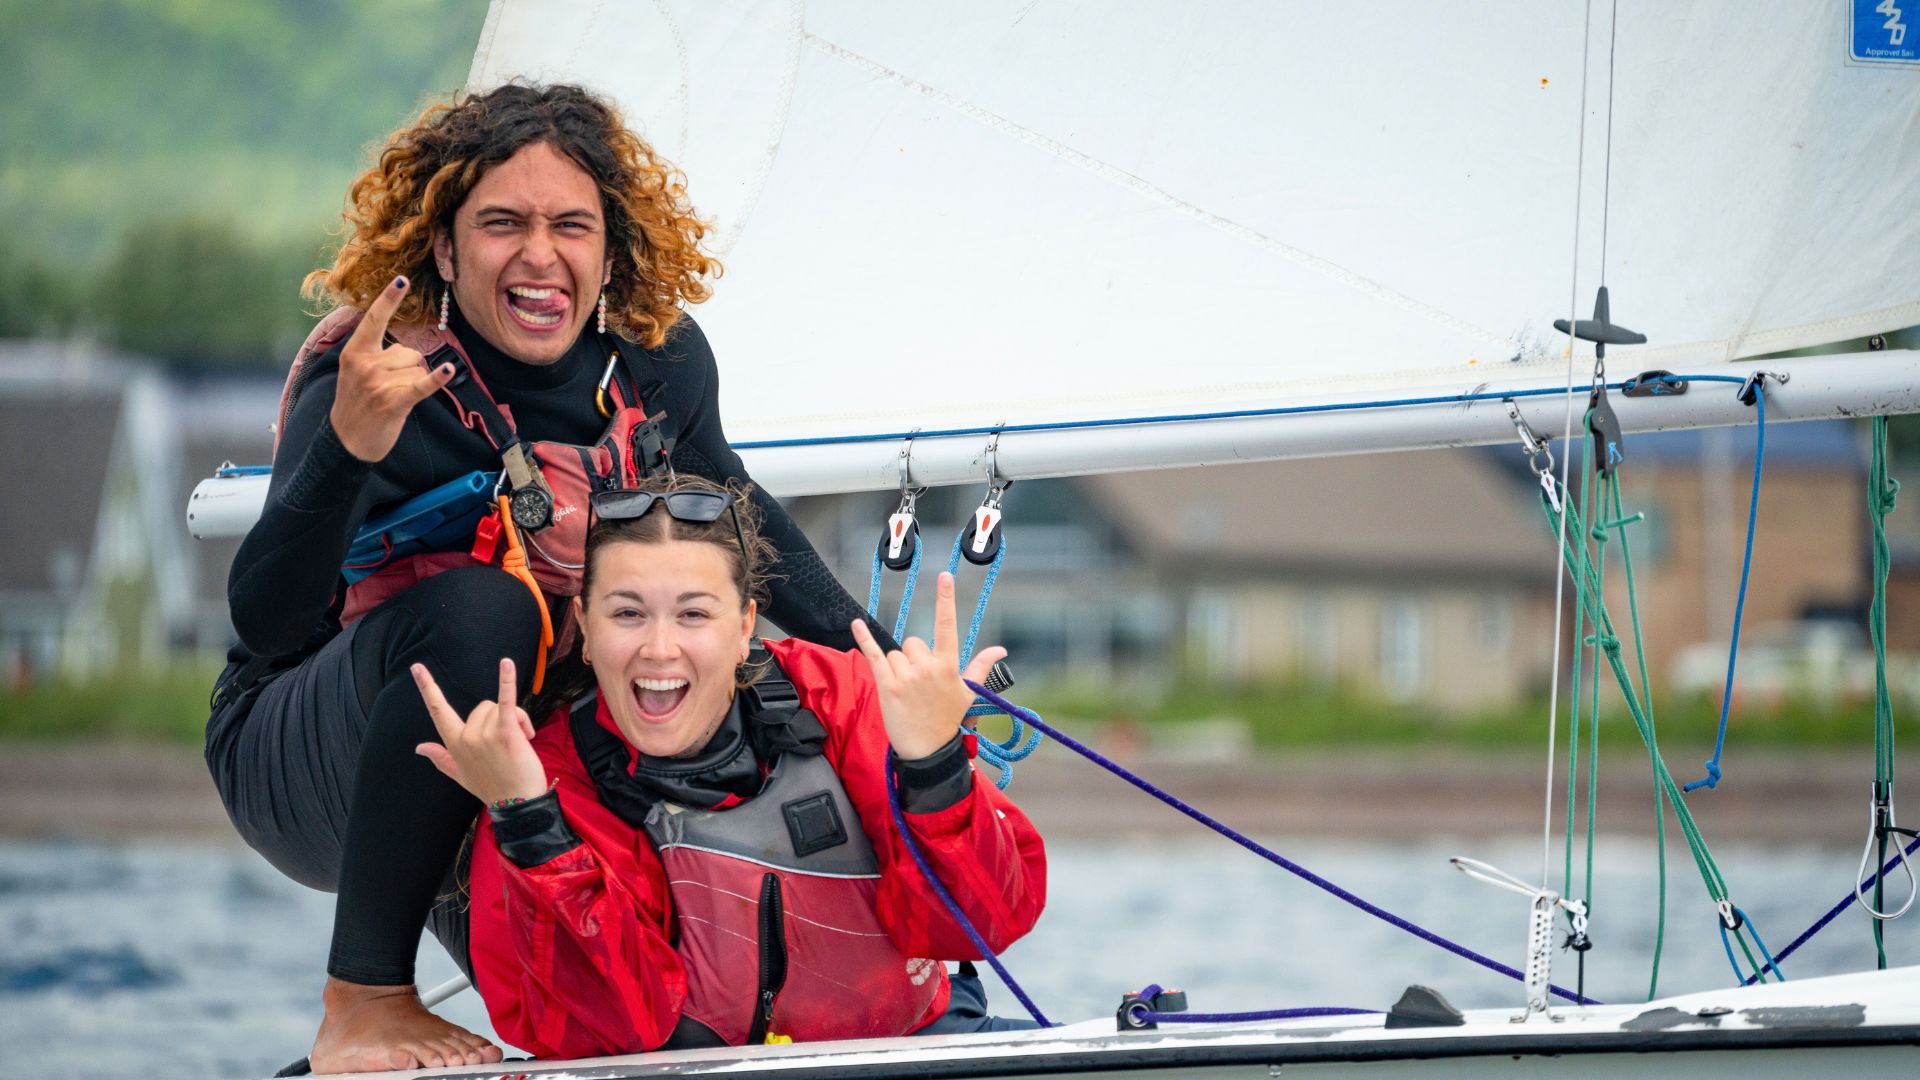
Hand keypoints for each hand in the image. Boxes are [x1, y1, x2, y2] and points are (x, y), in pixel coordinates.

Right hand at [329, 276, 455, 461]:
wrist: (347, 441)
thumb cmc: (356, 404)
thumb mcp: (354, 372)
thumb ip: (375, 354)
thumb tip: (408, 351)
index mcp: (355, 352)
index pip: (374, 320)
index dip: (389, 299)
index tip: (402, 279)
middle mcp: (366, 364)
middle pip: (409, 351)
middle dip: (406, 368)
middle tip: (387, 389)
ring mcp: (379, 383)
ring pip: (417, 368)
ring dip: (413, 382)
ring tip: (393, 398)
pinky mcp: (394, 401)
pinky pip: (422, 385)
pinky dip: (436, 379)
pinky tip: (448, 371)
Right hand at [413, 659, 548, 805]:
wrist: (517, 804)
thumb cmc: (491, 787)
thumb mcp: (460, 774)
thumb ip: (440, 758)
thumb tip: (419, 747)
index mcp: (454, 743)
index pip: (437, 710)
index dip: (427, 687)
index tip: (417, 667)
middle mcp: (466, 737)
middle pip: (483, 706)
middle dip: (499, 718)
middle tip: (511, 742)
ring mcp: (484, 734)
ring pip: (500, 706)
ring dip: (517, 719)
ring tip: (523, 741)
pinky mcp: (506, 732)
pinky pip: (506, 700)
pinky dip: (507, 681)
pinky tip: (506, 664)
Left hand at [851, 572, 1007, 760]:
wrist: (928, 751)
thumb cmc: (948, 721)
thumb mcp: (969, 694)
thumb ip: (981, 667)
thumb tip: (1001, 649)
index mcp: (949, 666)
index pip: (947, 625)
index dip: (945, 599)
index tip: (944, 576)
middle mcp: (928, 667)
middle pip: (913, 643)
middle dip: (913, 658)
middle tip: (918, 685)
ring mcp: (906, 676)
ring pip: (895, 653)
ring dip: (897, 668)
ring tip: (906, 692)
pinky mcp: (886, 685)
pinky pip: (873, 654)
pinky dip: (863, 638)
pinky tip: (856, 624)